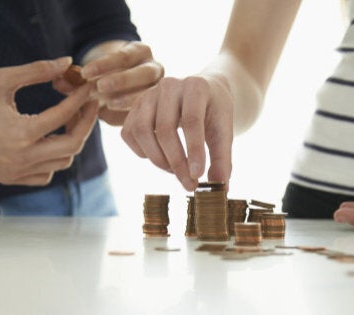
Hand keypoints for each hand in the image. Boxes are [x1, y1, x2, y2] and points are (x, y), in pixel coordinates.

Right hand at [0, 57, 98, 185]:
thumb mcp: (1, 79)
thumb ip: (37, 70)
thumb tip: (67, 62)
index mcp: (21, 132)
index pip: (65, 115)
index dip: (81, 99)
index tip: (88, 88)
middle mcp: (22, 157)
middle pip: (73, 145)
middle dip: (85, 123)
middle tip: (86, 106)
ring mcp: (17, 172)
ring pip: (63, 162)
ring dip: (71, 140)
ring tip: (68, 120)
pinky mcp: (11, 179)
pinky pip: (46, 174)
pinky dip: (53, 159)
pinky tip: (48, 140)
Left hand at [53, 41, 163, 125]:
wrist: (124, 89)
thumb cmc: (105, 76)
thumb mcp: (91, 73)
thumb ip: (75, 77)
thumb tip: (59, 82)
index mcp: (139, 52)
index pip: (124, 55)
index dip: (105, 64)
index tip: (85, 73)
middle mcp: (154, 69)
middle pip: (144, 73)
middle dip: (122, 80)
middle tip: (100, 87)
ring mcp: (159, 90)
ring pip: (151, 94)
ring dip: (129, 99)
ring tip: (108, 104)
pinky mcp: (159, 109)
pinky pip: (151, 113)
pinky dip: (134, 116)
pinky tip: (118, 120)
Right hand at [120, 74, 233, 190]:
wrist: (202, 93)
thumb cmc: (214, 113)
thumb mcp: (224, 131)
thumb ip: (222, 159)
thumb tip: (221, 189)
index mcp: (196, 86)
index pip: (192, 120)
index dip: (193, 150)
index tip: (197, 175)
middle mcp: (169, 86)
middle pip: (165, 129)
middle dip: (176, 162)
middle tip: (189, 184)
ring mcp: (148, 95)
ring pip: (142, 131)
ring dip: (157, 159)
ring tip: (175, 171)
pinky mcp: (135, 107)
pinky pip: (129, 133)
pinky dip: (142, 152)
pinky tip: (160, 158)